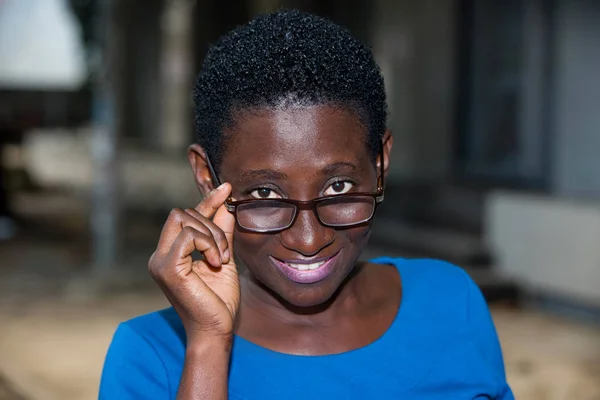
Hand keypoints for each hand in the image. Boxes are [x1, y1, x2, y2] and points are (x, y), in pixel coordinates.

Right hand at [149, 183, 239, 342]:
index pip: (186, 217)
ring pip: (186, 221)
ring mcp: (160, 261)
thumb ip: (221, 232)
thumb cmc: (219, 301)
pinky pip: (188, 236)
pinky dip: (208, 244)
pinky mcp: (167, 268)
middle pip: (182, 213)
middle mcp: (160, 255)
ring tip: (222, 260)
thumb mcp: (223, 258)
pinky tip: (216, 262)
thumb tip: (226, 205)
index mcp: (171, 254)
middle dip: (211, 224)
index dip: (206, 200)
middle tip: (225, 251)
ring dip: (213, 236)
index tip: (226, 188)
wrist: (216, 330)